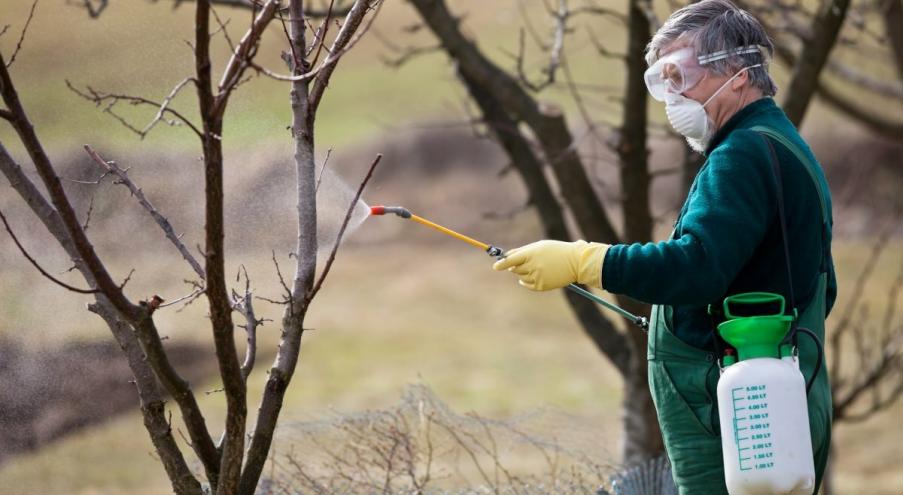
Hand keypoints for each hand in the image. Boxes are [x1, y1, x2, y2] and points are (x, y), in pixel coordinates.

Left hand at [492, 240, 608, 290]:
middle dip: (516, 266)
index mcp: (531, 253)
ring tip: (537, 267)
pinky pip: (527, 285)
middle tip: (526, 262)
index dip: (501, 264)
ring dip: (524, 273)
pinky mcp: (542, 286)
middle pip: (514, 269)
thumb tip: (506, 257)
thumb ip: (522, 251)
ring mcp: (537, 277)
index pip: (511, 260)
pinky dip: (526, 282)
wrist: (575, 262)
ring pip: (520, 277)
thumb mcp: (539, 246)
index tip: (495, 267)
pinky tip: (533, 276)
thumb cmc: (556, 251)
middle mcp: (533, 266)